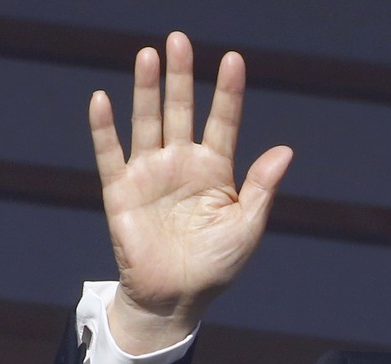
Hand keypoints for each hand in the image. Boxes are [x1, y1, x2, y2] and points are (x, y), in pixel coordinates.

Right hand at [89, 32, 292, 353]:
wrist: (177, 297)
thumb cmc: (217, 264)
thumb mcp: (247, 226)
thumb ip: (262, 187)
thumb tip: (286, 150)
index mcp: (216, 170)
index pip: (224, 121)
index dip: (228, 92)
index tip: (234, 59)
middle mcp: (183, 164)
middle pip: (182, 111)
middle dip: (181, 77)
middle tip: (179, 40)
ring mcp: (151, 174)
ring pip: (148, 122)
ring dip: (146, 89)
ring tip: (148, 55)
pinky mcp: (122, 191)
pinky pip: (111, 154)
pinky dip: (105, 128)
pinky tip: (104, 99)